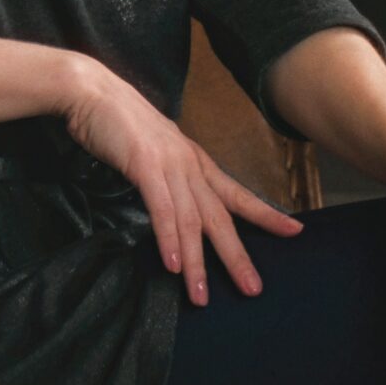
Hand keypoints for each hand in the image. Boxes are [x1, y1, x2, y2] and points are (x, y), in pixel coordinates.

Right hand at [61, 59, 302, 306]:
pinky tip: (174, 264)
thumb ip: (164, 174)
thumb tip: (169, 201)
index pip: (236, 193)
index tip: (295, 231)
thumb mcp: (151, 149)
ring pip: (191, 220)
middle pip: (220, 216)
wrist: (90, 90)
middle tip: (252, 289)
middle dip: (236, 255)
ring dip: (197, 261)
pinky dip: (169, 238)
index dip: (266, 214)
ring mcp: (168, 164)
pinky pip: (162, 208)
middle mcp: (188, 164)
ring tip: (200, 295)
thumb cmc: (115, 120)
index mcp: (193, 160)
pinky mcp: (144, 165)